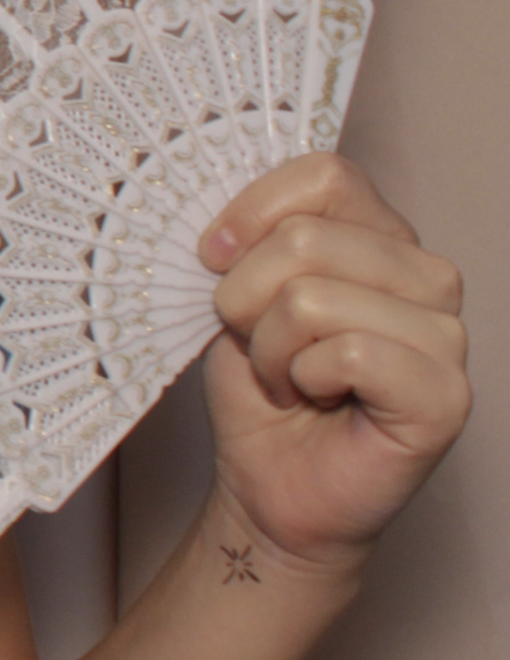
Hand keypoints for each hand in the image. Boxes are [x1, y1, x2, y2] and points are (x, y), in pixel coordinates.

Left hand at [196, 153, 467, 575]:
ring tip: (290, 378)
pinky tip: (317, 400)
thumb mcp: (237, 296)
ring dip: (271, 348)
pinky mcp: (447, 393)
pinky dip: (304, 379)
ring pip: (312, 296)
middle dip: (245, 299)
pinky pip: (348, 351)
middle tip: (261, 345)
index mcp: (381, 237)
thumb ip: (250, 242)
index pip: (325, 174)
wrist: (270, 485)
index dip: (251, 212)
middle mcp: (426, 276)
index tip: (213, 257)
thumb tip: (226, 219)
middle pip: (304, 237)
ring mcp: (446, 334)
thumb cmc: (260, 390)